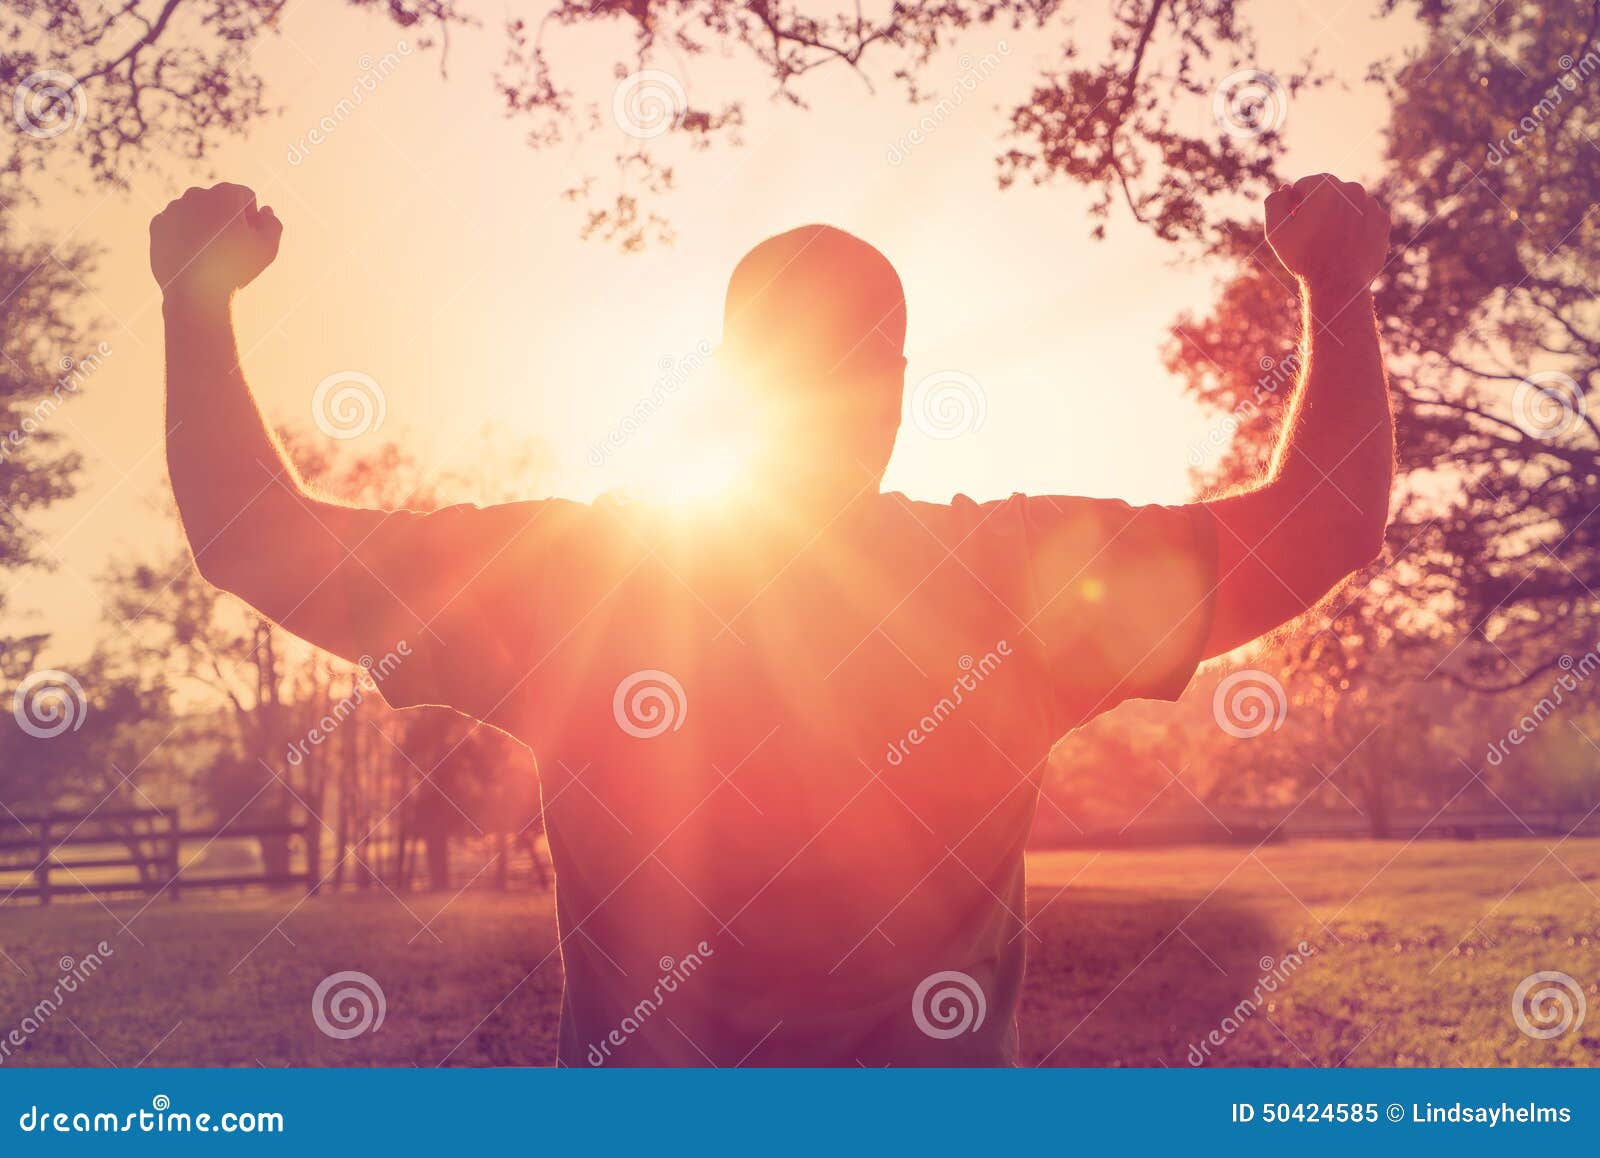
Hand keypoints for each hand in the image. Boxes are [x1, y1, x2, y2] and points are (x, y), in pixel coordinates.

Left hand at [150, 183, 281, 301]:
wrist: (195, 293)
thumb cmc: (235, 269)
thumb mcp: (268, 247)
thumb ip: (273, 223)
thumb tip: (264, 211)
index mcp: (226, 192)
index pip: (246, 197)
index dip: (252, 219)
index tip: (248, 240)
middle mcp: (197, 194)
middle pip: (219, 202)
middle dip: (226, 219)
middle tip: (229, 249)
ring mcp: (174, 208)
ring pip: (196, 213)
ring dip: (204, 226)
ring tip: (209, 255)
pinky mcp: (157, 224)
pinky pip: (177, 226)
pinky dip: (185, 236)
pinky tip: (192, 256)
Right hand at [1265, 174, 1389, 294]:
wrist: (1339, 286)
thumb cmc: (1305, 259)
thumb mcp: (1276, 232)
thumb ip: (1274, 203)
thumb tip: (1284, 190)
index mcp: (1325, 186)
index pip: (1304, 185)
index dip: (1295, 205)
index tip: (1295, 224)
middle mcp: (1352, 189)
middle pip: (1328, 192)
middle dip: (1318, 207)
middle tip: (1312, 235)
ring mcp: (1371, 204)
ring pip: (1347, 204)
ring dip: (1337, 216)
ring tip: (1330, 242)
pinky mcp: (1383, 221)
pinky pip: (1364, 217)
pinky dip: (1355, 226)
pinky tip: (1346, 245)